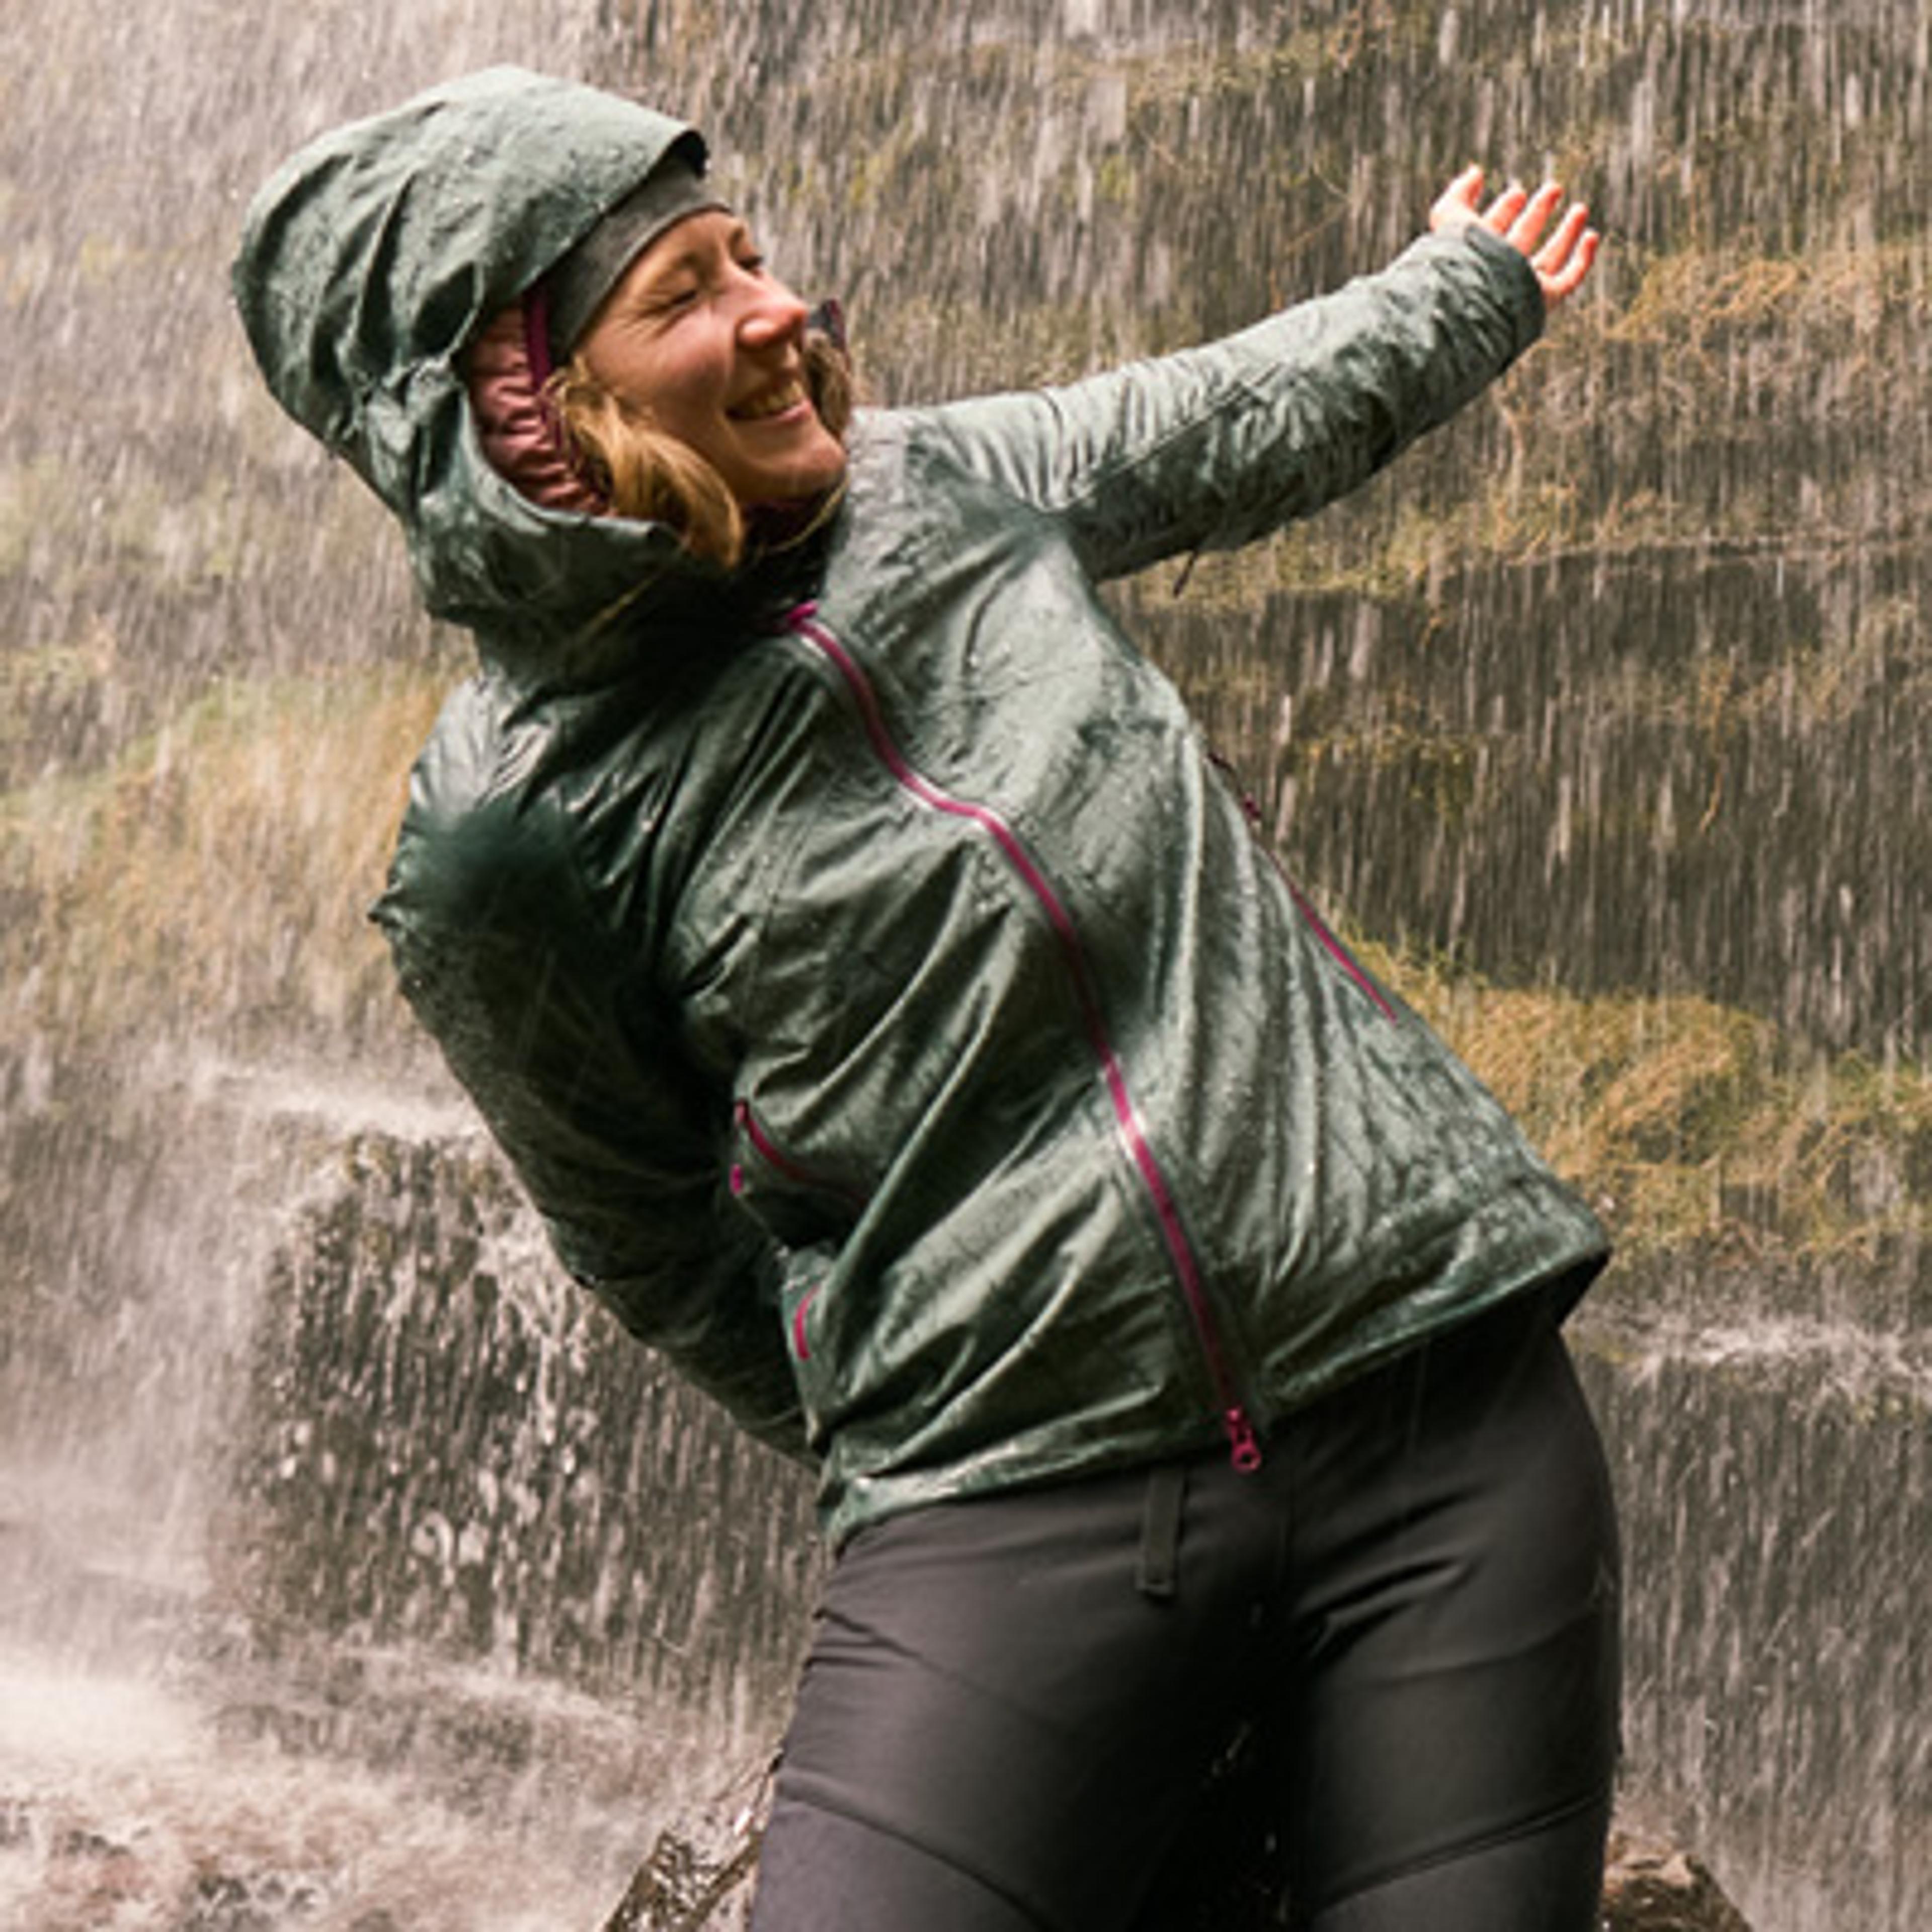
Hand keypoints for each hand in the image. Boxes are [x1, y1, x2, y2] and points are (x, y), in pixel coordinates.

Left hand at [1430, 166, 1599, 307]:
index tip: (1517, 192)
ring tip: (1580, 208)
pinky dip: (1583, 259)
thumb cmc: (1460, 256)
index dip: (1505, 209)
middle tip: (1554, 187)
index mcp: (1476, 254)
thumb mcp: (1450, 215)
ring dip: (1567, 232)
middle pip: (1523, 240)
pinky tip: (1591, 235)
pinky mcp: (1545, 298)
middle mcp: (1500, 271)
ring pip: (1549, 258)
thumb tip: (1475, 172)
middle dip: (1538, 212)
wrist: (1475, 294)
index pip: (1493, 229)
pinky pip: (1569, 279)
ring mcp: (1523, 285)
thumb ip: (1460, 192)